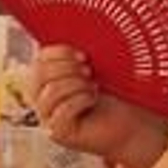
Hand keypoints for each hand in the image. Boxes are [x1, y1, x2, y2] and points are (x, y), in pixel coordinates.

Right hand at [33, 46, 167, 167]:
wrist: (129, 125)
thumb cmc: (111, 98)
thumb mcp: (92, 72)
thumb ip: (76, 57)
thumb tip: (72, 33)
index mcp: (47, 83)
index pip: (38, 61)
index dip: (58, 53)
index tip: (83, 54)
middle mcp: (42, 101)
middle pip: (39, 75)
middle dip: (66, 68)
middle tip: (88, 70)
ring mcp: (48, 119)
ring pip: (50, 92)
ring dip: (76, 84)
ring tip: (92, 86)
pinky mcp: (59, 134)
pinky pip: (62, 111)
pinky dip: (82, 99)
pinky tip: (93, 99)